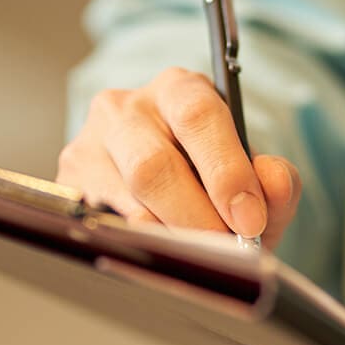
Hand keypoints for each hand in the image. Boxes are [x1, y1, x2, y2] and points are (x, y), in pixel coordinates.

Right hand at [58, 67, 301, 245]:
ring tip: (198, 255)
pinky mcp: (68, 182)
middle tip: (223, 249)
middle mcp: (126, 107)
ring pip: (124, 200)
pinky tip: (161, 255)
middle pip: (153, 165)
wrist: (168, 196)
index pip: (198, 116)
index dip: (226, 172)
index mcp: (179, 90)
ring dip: (169, 236)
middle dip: (195, 217)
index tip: (249, 220)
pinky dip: (138, 246)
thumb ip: (276, 182)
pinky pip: (101, 223)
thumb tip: (273, 180)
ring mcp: (89, 144)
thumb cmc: (212, 183)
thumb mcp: (253, 181)